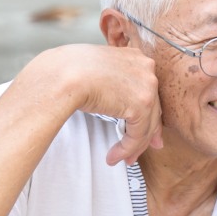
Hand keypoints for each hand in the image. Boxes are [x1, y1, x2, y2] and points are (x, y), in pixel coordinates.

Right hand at [37, 44, 163, 166]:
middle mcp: (146, 68)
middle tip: (138, 149)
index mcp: (136, 56)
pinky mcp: (141, 105)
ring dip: (134, 146)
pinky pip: (138, 135)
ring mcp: (147, 86)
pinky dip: (127, 149)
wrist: (64, 75)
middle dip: (147, 133)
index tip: (147, 129)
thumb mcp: (99, 70)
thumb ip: (114, 82)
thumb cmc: (69, 70)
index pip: (147, 90)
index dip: (147, 112)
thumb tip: (120, 101)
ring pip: (147, 124)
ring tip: (124, 159)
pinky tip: (114, 156)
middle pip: (152, 108)